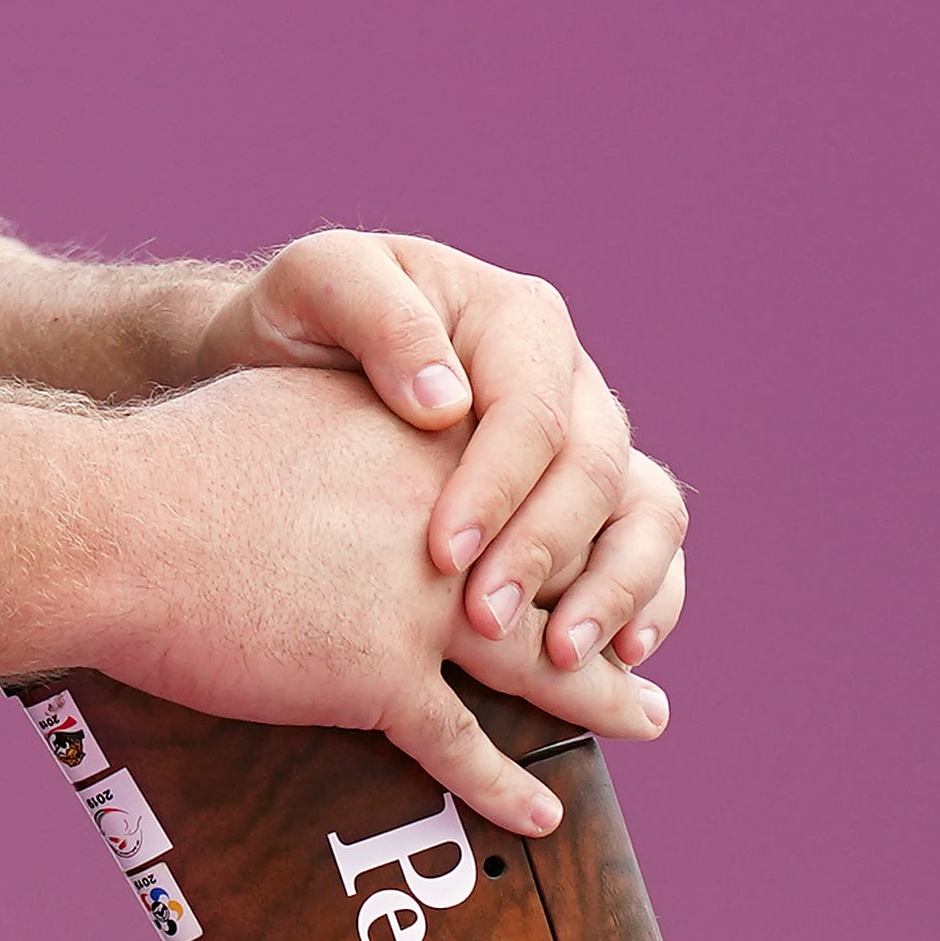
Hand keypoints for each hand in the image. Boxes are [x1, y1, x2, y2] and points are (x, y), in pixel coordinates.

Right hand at [76, 367, 667, 831]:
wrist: (114, 524)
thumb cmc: (174, 462)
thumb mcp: (291, 406)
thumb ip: (357, 422)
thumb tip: (370, 437)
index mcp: (429, 443)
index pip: (540, 481)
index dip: (582, 523)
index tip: (603, 548)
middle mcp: (447, 517)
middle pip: (567, 566)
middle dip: (618, 608)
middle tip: (652, 641)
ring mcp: (419, 600)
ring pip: (542, 655)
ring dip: (603, 696)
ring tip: (647, 717)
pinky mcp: (376, 673)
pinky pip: (461, 742)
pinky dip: (503, 784)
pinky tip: (538, 810)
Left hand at [195, 231, 691, 680]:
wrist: (292, 358)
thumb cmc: (300, 318)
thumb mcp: (319, 284)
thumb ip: (382, 321)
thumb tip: (445, 403)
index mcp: (518, 320)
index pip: (533, 413)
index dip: (498, 489)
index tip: (440, 556)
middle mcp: (571, 379)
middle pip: (594, 471)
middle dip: (543, 555)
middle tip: (481, 625)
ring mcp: (588, 441)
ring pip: (647, 511)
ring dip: (616, 589)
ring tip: (563, 655)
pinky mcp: (590, 500)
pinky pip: (646, 548)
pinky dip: (647, 602)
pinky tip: (614, 656)